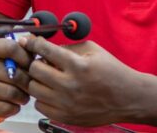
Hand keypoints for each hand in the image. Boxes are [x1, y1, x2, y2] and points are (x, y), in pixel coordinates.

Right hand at [0, 37, 32, 118]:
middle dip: (27, 81)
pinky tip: (14, 103)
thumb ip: (25, 49)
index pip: (12, 48)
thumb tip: (37, 48)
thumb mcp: (11, 53)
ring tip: (24, 95)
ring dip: (22, 96)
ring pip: (10, 93)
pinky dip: (14, 107)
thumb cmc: (3, 66)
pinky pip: (5, 108)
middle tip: (30, 84)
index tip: (31, 65)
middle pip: (14, 74)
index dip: (26, 58)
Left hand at [20, 37, 142, 125]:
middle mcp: (70, 85)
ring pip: (33, 88)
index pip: (45, 49)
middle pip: (35, 69)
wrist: (128, 98)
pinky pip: (39, 105)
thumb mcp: (93, 50)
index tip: (28, 40)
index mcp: (78, 65)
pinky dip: (42, 96)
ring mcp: (67, 104)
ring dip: (37, 80)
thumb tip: (44, 47)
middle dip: (36, 61)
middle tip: (42, 60)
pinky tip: (53, 91)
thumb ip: (68, 47)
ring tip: (48, 77)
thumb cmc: (112, 71)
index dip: (33, 42)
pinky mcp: (66, 117)